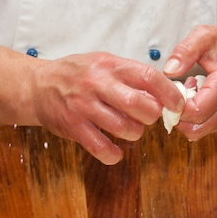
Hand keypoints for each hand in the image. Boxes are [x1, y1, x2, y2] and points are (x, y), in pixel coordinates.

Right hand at [30, 52, 184, 164]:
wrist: (38, 86)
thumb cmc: (77, 74)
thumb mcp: (105, 63)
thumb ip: (131, 75)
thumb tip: (165, 92)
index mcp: (110, 65)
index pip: (148, 77)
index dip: (168, 93)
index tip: (178, 104)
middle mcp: (97, 84)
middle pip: (138, 104)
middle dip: (152, 115)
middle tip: (149, 116)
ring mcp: (83, 106)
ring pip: (123, 127)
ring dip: (134, 133)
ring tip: (130, 128)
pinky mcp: (73, 127)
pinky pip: (101, 147)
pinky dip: (113, 154)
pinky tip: (115, 150)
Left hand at [163, 24, 216, 140]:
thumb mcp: (205, 35)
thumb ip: (185, 50)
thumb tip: (169, 71)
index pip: (196, 111)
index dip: (176, 106)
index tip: (170, 90)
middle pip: (196, 128)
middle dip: (178, 114)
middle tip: (177, 92)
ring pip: (199, 131)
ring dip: (186, 117)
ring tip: (189, 92)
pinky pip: (205, 128)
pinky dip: (195, 118)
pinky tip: (197, 97)